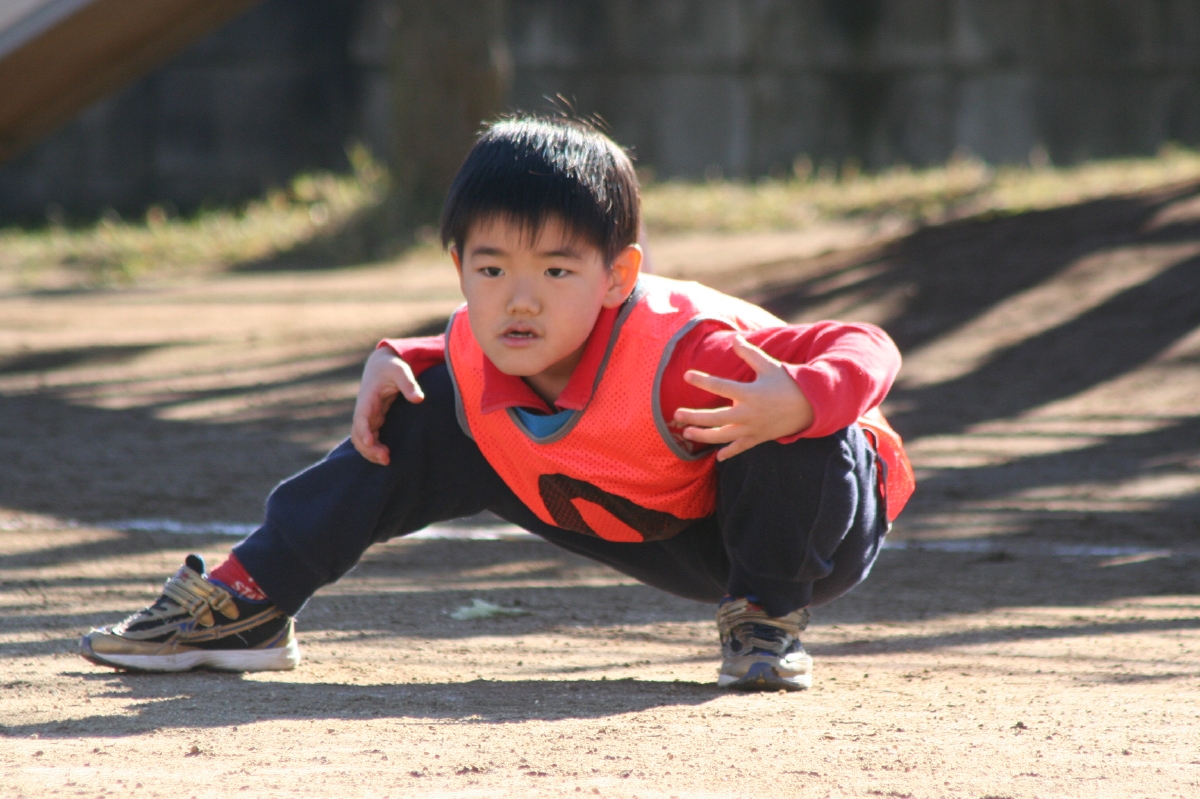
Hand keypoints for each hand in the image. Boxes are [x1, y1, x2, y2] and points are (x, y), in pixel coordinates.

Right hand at [351, 347, 424, 464]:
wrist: (382, 364)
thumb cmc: (392, 367)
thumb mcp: (401, 370)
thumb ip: (409, 384)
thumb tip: (419, 399)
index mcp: (368, 398)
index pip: (361, 418)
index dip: (364, 431)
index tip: (371, 443)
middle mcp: (364, 410)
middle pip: (358, 434)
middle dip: (368, 448)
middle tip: (386, 458)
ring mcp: (367, 416)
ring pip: (361, 439)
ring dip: (370, 451)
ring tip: (387, 460)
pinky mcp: (373, 420)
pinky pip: (369, 438)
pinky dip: (374, 448)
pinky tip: (386, 455)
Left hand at [673, 335, 813, 461]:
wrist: (810, 405)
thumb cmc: (787, 382)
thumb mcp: (769, 365)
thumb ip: (749, 353)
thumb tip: (734, 339)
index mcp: (750, 393)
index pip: (721, 387)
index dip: (702, 381)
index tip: (686, 375)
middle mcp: (749, 414)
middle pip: (715, 417)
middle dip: (694, 417)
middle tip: (676, 414)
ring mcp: (753, 428)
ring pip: (723, 436)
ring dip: (703, 435)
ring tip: (687, 432)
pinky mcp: (758, 438)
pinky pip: (741, 448)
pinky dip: (729, 453)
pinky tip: (717, 457)